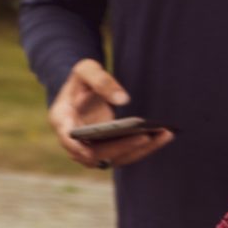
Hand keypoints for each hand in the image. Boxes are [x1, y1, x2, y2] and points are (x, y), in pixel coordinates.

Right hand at [47, 58, 175, 169]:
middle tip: (147, 135)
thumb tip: (123, 99)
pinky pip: (125, 154)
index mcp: (62, 120)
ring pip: (114, 158)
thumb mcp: (86, 69)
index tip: (92, 150)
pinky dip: (145, 147)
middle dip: (121, 147)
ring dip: (140, 150)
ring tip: (165, 134)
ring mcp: (90, 150)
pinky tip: (165, 134)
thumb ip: (101, 80)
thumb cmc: (82, 80)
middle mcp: (74, 142)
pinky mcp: (106, 152)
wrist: (81, 91)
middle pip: (96, 154)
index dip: (79, 147)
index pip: (69, 139)